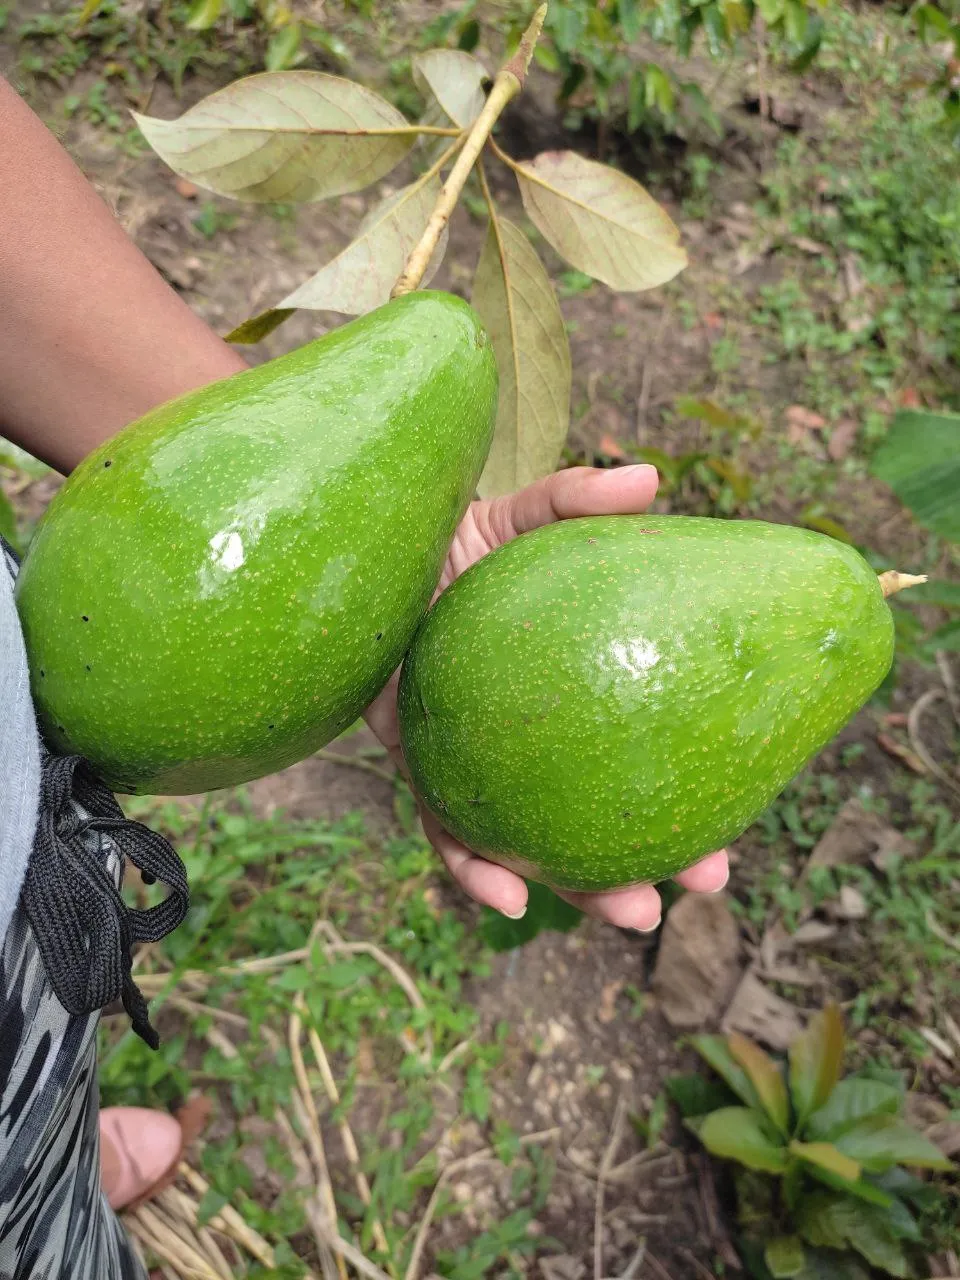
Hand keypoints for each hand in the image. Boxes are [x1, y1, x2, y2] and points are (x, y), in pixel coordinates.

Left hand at [365, 464, 728, 928]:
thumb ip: (574, 501)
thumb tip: (652, 482)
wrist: (357, 549)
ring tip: (626, 910)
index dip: (687, 795)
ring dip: (576, 885)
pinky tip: (511, 896)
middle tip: (706, 881)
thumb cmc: (445, 536)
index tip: (735, 829)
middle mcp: (526, 737)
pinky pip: (445, 825)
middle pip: (595, 814)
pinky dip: (476, 865)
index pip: (636, 749)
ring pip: (529, 842)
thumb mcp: (516, 517)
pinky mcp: (414, 762)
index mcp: (568, 691)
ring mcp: (472, 759)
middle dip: (652, 861)